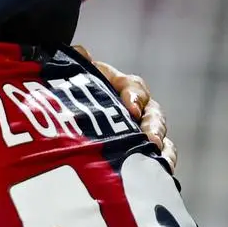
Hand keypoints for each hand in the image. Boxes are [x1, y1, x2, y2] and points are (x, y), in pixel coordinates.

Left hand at [77, 47, 178, 174]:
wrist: (66, 118)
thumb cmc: (72, 96)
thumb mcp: (72, 79)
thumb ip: (77, 64)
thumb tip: (83, 53)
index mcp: (122, 88)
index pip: (135, 87)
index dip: (135, 96)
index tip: (131, 107)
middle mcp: (138, 109)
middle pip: (153, 115)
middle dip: (153, 126)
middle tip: (149, 138)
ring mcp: (141, 133)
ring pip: (159, 138)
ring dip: (161, 147)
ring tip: (157, 157)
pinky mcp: (140, 154)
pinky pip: (157, 159)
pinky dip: (161, 165)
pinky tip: (160, 173)